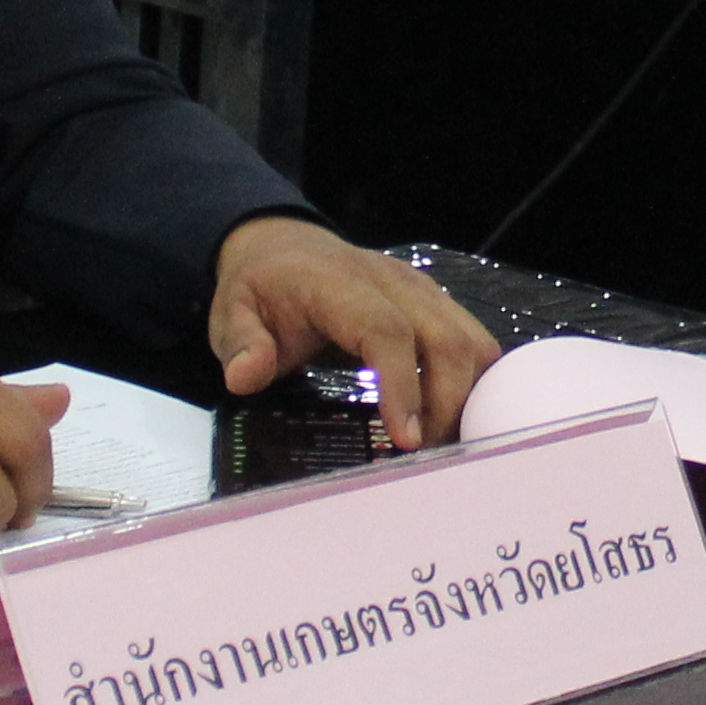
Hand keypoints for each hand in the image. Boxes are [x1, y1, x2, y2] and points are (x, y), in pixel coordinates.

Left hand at [211, 216, 502, 446]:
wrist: (287, 248)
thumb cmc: (263, 289)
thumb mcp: (231, 313)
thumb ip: (240, 343)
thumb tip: (246, 376)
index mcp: (341, 284)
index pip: (387, 331)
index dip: (403, 386)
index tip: (408, 440)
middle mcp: (394, 282)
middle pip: (448, 339)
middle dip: (448, 404)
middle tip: (426, 456)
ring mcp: (422, 290)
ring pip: (473, 341)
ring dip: (467, 396)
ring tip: (441, 442)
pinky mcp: (436, 303)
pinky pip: (474, 342)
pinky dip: (473, 383)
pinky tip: (451, 416)